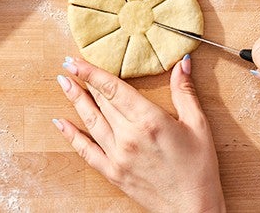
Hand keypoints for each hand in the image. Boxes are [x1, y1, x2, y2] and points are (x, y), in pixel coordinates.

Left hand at [53, 56, 224, 211]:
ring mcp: (118, 156)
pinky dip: (71, 136)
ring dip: (75, 101)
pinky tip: (61, 123)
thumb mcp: (198, 124)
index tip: (76, 61)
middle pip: (100, 102)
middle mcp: (129, 136)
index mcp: (149, 120)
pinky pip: (86, 151)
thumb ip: (184, 91)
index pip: (113, 89)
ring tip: (63, 83)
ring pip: (90, 122)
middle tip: (68, 65)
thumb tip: (183, 63)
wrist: (193, 207)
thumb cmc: (199, 167)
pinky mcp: (113, 172)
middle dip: (82, 82)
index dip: (91, 72)